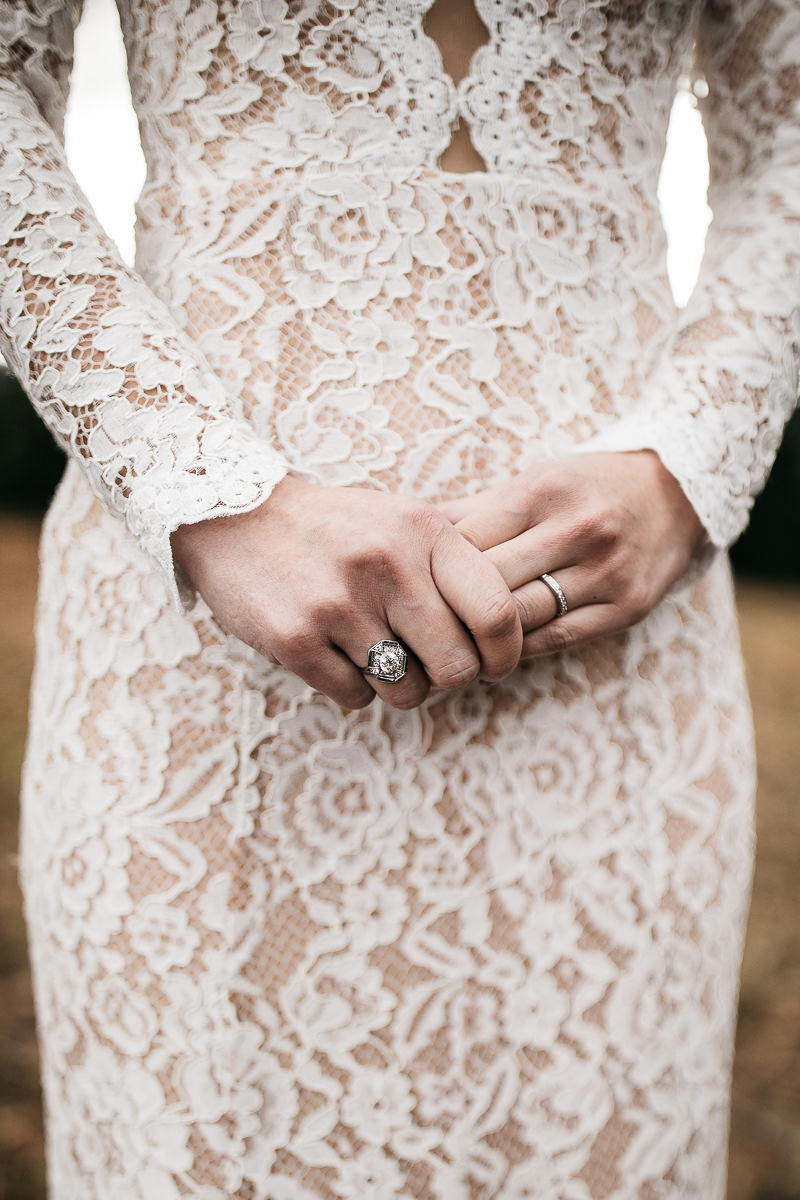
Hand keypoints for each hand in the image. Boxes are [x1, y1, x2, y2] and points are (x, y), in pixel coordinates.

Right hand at [171, 476, 521, 709]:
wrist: (233, 515)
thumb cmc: (334, 527)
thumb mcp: (402, 519)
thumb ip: (454, 564)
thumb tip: (511, 630)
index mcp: (423, 530)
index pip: (497, 611)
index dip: (506, 652)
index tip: (495, 662)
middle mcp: (385, 565)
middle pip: (458, 666)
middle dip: (450, 676)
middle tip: (431, 663)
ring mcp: (337, 604)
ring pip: (409, 690)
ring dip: (402, 685)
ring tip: (379, 653)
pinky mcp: (295, 640)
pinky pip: (356, 696)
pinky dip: (355, 687)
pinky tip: (338, 654)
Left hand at [434, 452, 704, 657]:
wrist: (678, 492)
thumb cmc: (586, 487)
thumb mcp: (533, 481)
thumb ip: (473, 511)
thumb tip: (407, 534)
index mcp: (542, 490)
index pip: (465, 542)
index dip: (427, 570)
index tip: (405, 589)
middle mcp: (578, 529)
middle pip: (488, 584)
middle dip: (446, 608)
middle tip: (413, 628)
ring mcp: (607, 571)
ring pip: (520, 618)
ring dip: (478, 637)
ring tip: (446, 645)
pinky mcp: (627, 607)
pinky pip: (556, 639)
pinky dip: (518, 649)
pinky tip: (493, 651)